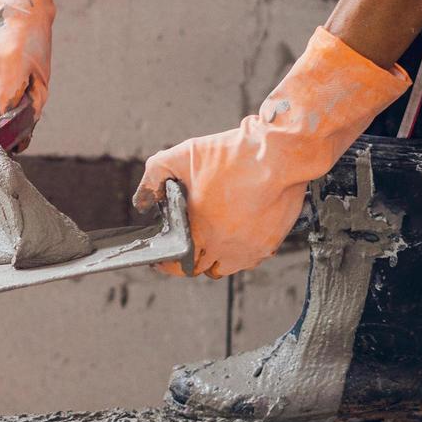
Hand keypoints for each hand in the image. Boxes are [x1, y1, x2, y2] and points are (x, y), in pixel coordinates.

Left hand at [133, 27, 410, 277]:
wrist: (278, 153)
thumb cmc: (234, 155)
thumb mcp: (182, 156)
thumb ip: (154, 176)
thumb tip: (143, 198)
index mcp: (200, 233)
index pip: (177, 265)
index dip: (166, 264)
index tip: (162, 260)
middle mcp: (225, 248)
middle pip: (201, 268)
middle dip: (190, 259)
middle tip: (186, 244)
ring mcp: (250, 249)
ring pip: (226, 267)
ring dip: (216, 258)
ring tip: (211, 240)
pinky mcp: (271, 243)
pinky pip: (250, 258)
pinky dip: (240, 251)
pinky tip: (236, 231)